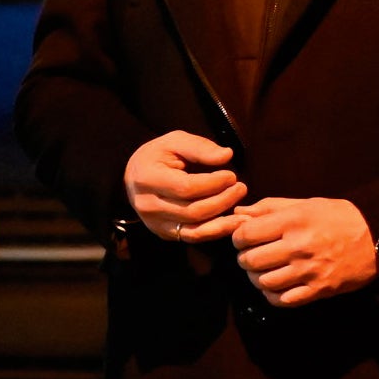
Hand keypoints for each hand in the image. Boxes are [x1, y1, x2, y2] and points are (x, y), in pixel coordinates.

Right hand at [123, 131, 248, 244]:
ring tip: (243, 211)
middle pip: (192, 211)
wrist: (135, 176)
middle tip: (241, 188)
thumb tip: (227, 155)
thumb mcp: (175, 141)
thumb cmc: (158, 155)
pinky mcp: (164, 233)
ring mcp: (154, 223)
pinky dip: (215, 232)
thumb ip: (200, 147)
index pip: (186, 188)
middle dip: (222, 201)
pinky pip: (192, 237)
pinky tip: (231, 224)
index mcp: (148, 179)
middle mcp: (147, 205)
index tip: (231, 176)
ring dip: (223, 222)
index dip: (213, 184)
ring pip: (194, 230)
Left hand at [231, 197, 378, 307]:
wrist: (375, 238)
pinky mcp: (317, 290)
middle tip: (250, 254)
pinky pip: (282, 301)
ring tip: (262, 270)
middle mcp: (298, 247)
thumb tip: (238, 213)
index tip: (242, 238)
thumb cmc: (338, 217)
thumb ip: (270, 208)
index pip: (247, 234)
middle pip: (251, 260)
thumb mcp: (306, 203)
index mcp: (294, 221)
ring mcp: (308, 272)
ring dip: (256, 277)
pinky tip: (276, 285)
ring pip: (263, 283)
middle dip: (244, 258)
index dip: (238, 237)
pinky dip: (273, 295)